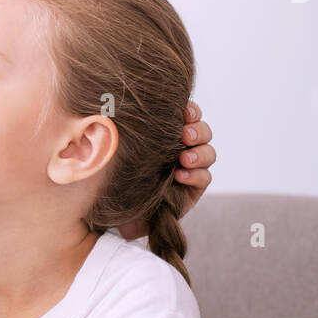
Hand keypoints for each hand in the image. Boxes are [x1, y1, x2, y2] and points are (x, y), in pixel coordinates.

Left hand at [116, 101, 215, 239]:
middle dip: (197, 131)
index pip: (188, 115)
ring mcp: (191, 167)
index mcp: (168, 133)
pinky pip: (205, 178)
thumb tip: (108, 107)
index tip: (183, 112)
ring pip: (209, 153)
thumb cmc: (117, 175)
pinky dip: (196, 175)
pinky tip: (181, 176)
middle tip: (185, 136)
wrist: (119, 211)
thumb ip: (121, 130)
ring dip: (199, 153)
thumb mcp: (117, 149)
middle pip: (203, 131)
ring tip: (184, 159)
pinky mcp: (194, 188)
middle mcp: (183, 147)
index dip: (191, 111)